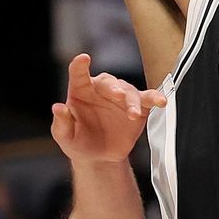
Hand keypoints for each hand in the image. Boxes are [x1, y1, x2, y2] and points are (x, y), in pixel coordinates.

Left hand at [50, 54, 166, 164]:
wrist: (99, 159)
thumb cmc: (78, 143)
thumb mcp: (64, 136)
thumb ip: (61, 123)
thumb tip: (58, 108)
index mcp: (80, 91)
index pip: (78, 73)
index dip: (80, 65)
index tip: (83, 59)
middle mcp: (101, 90)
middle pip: (108, 81)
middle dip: (114, 87)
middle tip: (118, 96)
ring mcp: (121, 97)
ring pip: (129, 91)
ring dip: (132, 101)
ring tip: (132, 114)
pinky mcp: (138, 107)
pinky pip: (147, 98)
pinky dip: (155, 97)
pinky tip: (161, 101)